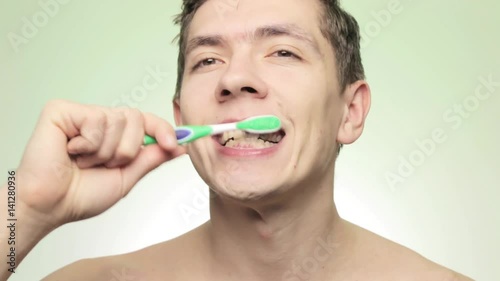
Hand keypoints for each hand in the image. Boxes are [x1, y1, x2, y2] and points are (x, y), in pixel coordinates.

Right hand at [16, 100, 185, 229]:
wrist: (51, 205)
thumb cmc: (81, 195)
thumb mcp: (127, 178)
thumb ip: (151, 158)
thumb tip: (180, 146)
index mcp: (116, 136)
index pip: (146, 121)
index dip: (164, 129)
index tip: (176, 143)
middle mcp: (101, 121)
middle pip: (136, 118)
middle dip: (128, 150)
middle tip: (106, 165)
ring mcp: (82, 114)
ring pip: (117, 120)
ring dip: (105, 151)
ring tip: (84, 161)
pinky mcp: (62, 110)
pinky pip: (95, 120)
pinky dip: (87, 144)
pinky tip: (71, 152)